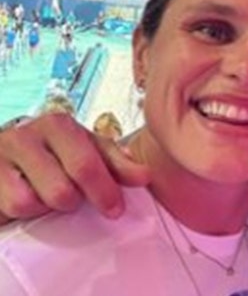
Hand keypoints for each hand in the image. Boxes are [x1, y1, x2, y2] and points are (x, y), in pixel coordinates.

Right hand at [0, 113, 150, 224]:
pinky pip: (12, 208)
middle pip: (63, 189)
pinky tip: (25, 200)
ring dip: (46, 207)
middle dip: (76, 202)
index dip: (105, 190)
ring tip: (46, 196)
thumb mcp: (85, 150)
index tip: (116, 210)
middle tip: (77, 204)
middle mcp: (27, 134)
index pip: (88, 163)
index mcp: (58, 124)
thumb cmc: (51, 156)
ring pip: (34, 202)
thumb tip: (144, 175)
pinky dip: (21, 212)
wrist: (1, 157)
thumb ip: (114, 162)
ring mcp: (1, 155)